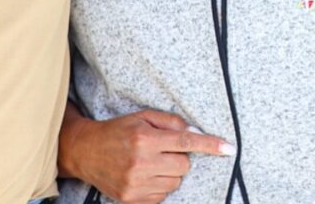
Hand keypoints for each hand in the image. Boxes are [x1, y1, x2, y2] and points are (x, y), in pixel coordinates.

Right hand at [60, 108, 232, 203]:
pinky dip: (159, 185)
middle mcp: (141, 162)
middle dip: (179, 157)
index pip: (186, 141)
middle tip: (162, 150)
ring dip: (169, 172)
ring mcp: (136, 184)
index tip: (228, 148)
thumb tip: (195, 131)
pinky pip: (163, 195)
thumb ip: (170, 122)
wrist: (85, 152)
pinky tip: (145, 175)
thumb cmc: (118, 131)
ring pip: (175, 182)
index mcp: (145, 139)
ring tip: (151, 163)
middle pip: (184, 165)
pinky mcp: (132, 199)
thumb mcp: (142, 118)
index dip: (210, 145)